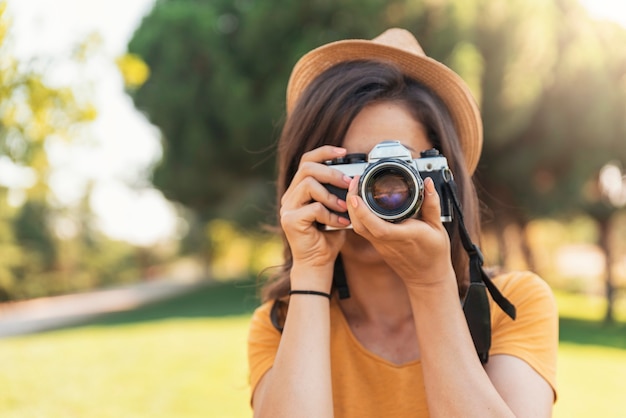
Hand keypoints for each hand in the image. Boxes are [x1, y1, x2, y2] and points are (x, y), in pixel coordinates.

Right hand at [280, 146, 351, 287]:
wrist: (318, 263)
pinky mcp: (290, 221)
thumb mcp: (337, 210)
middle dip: (331, 172)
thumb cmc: (328, 237)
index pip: (307, 161)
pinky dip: (331, 215)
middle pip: (306, 168)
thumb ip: (340, 193)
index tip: (344, 151)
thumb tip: (355, 177)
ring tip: (344, 207)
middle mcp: (290, 196)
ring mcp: (287, 208)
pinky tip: (340, 224)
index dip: (324, 152)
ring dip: (331, 195)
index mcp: (299, 190)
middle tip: (348, 183)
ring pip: (308, 184)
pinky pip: (314, 208)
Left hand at [345, 175, 454, 288]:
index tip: (355, 196)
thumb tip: (428, 183)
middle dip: (352, 203)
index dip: (364, 213)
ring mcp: (380, 245)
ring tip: (355, 187)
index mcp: (405, 236)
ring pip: (358, 228)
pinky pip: (362, 229)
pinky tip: (359, 202)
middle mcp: (388, 241)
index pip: (379, 227)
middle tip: (354, 181)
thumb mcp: (438, 227)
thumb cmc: (434, 253)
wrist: (427, 277)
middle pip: (361, 226)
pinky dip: (357, 214)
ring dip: (352, 208)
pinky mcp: (377, 245)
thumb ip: (431, 204)